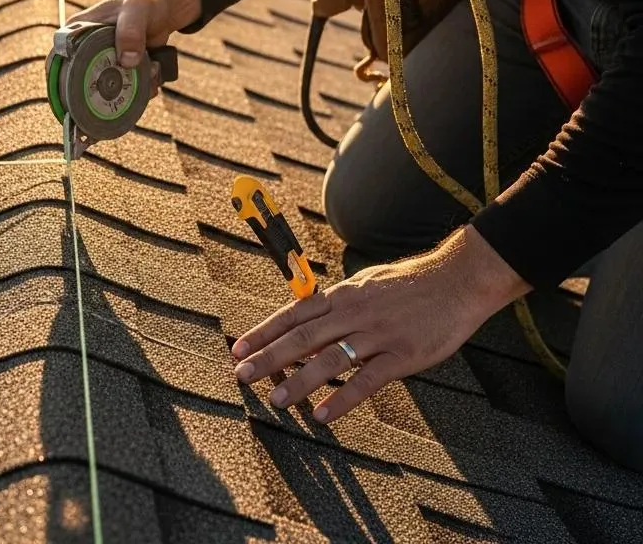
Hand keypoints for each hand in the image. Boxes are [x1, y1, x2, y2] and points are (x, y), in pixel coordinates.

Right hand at [68, 0, 200, 77]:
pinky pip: (126, 90)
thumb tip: (126, 61)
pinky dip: (142, 87)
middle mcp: (86, 48)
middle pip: (84, 81)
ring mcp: (103, 62)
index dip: (64, 79)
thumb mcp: (136, 10)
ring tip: (152, 69)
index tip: (85, 91)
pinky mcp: (119, 71)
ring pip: (109, 89)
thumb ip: (130, 31)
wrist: (163, 10)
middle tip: (137, 74)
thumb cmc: (144, 3)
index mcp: (77, 30)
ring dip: (133, 87)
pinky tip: (154, 73)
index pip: (60, 58)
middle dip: (112, 87)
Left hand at [231, 226, 529, 421]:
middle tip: (242, 374)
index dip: (264, 332)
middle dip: (269, 356)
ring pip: (330, 359)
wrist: (456, 281)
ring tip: (275, 399)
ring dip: (299, 381)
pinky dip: (343, 398)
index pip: (294, 314)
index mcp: (342, 296)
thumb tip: (306, 320)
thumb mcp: (365, 285)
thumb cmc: (409, 284)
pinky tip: (324, 414)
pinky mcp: (402, 356)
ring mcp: (377, 335)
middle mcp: (353, 313)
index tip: (239, 348)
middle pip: (303, 336)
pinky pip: (367, 380)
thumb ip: (336, 305)